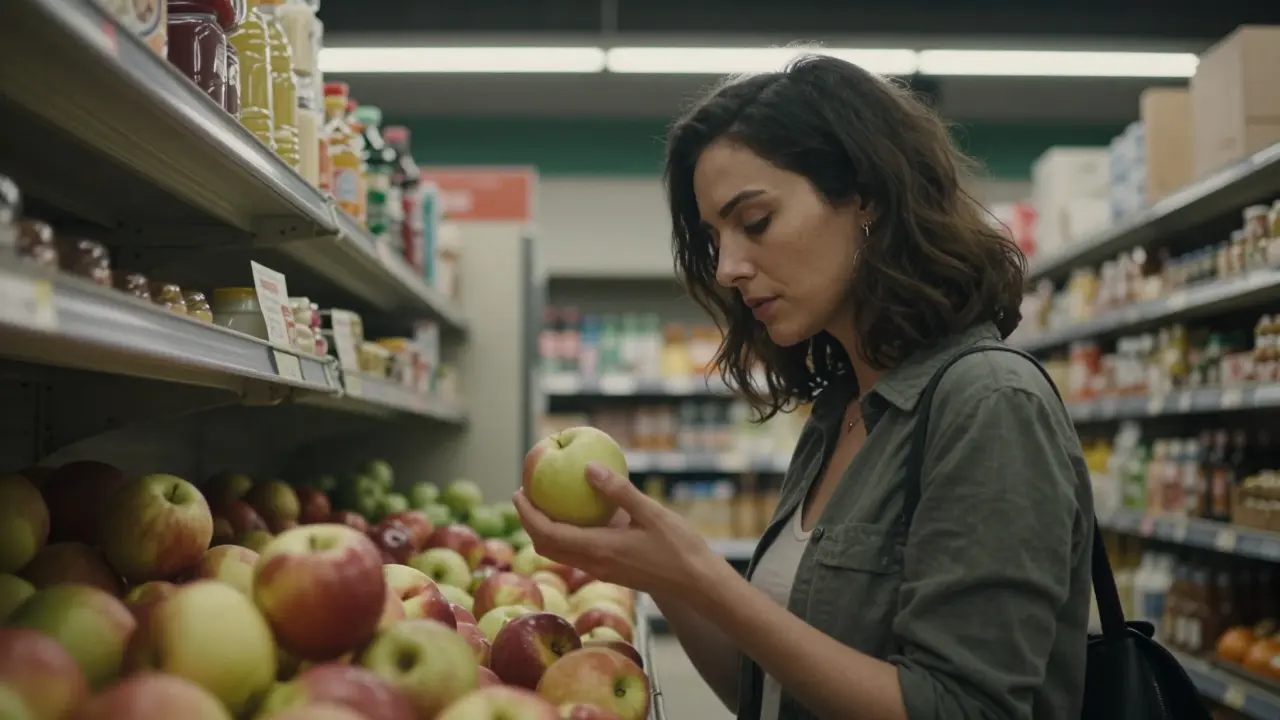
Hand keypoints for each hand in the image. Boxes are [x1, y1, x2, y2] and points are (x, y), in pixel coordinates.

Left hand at [513, 463, 720, 597]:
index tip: (518, 492)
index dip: (527, 515)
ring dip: (545, 530)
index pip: (548, 534)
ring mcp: (601, 570)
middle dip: (529, 522)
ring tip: (545, 502)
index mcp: (599, 549)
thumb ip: (618, 491)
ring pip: (560, 553)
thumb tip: (587, 467)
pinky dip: (566, 535)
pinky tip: (578, 514)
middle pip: (546, 547)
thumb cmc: (679, 547)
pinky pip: (577, 553)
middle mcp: (594, 564)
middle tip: (525, 494)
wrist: (697, 583)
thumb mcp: (651, 512)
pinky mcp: (610, 570)